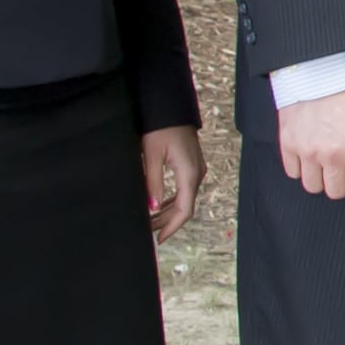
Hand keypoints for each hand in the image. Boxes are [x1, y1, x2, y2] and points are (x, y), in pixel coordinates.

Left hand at [142, 125, 204, 244]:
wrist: (170, 106)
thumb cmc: (160, 128)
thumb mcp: (152, 156)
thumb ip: (153, 184)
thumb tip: (152, 208)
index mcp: (189, 174)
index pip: (184, 210)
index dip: (172, 227)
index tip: (159, 239)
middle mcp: (197, 173)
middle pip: (185, 206)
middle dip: (166, 221)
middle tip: (147, 231)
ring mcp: (196, 168)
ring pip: (184, 198)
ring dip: (168, 211)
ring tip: (150, 220)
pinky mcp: (191, 164)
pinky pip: (184, 188)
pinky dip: (172, 200)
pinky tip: (159, 204)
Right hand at [278, 86, 344, 200]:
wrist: (317, 76)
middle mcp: (332, 155)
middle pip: (335, 192)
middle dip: (340, 184)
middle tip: (340, 169)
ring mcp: (308, 152)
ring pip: (312, 186)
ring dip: (319, 178)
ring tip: (322, 163)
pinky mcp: (289, 146)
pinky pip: (292, 173)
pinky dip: (300, 168)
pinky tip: (307, 155)